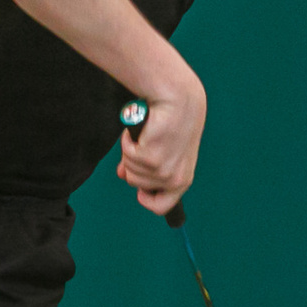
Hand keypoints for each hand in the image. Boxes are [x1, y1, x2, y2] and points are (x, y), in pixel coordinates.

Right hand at [116, 80, 205, 215]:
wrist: (179, 99)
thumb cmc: (173, 120)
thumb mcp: (163, 149)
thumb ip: (145, 166)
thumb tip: (123, 174)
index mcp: (183, 179)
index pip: (162, 206)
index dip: (147, 199)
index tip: (139, 191)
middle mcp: (174, 179)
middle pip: (136, 184)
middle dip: (132, 164)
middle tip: (141, 145)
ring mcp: (162, 171)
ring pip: (129, 170)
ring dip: (130, 150)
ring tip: (146, 134)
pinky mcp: (150, 158)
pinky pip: (127, 154)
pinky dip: (128, 140)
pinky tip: (142, 129)